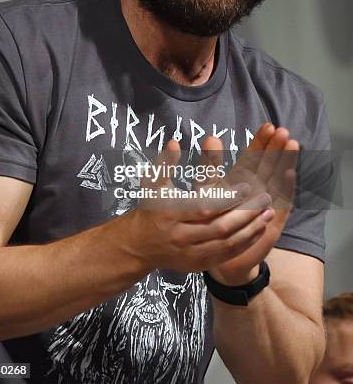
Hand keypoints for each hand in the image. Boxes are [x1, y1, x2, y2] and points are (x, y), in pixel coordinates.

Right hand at [126, 125, 297, 275]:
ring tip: (268, 214)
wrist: (139, 245)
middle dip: (245, 214)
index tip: (247, 186)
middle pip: (219, 227)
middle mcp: (180, 236)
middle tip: (265, 199)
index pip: (204, 207)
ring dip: (250, 229)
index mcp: (170, 214)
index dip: (227, 199)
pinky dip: (244, 244)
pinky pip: (225, 256)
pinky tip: (258, 230)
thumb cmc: (150, 208)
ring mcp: (190, 254)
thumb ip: (165, 163)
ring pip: (226, 244)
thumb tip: (174, 141)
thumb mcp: (152, 183)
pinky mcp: (198, 265)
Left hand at [205, 124, 298, 284]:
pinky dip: (286, 188)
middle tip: (281, 130)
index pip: (254, 158)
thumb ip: (209, 169)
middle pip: (268, 165)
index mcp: (243, 183)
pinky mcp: (272, 221)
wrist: (224, 258)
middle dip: (275, 147)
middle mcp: (258, 191)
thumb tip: (209, 139)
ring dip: (284, 162)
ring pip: (276, 179)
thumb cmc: (214, 224)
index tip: (267, 126)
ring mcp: (267, 205)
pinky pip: (280, 202)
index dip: (261, 142)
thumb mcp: (208, 194)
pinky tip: (290, 174)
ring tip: (291, 144)